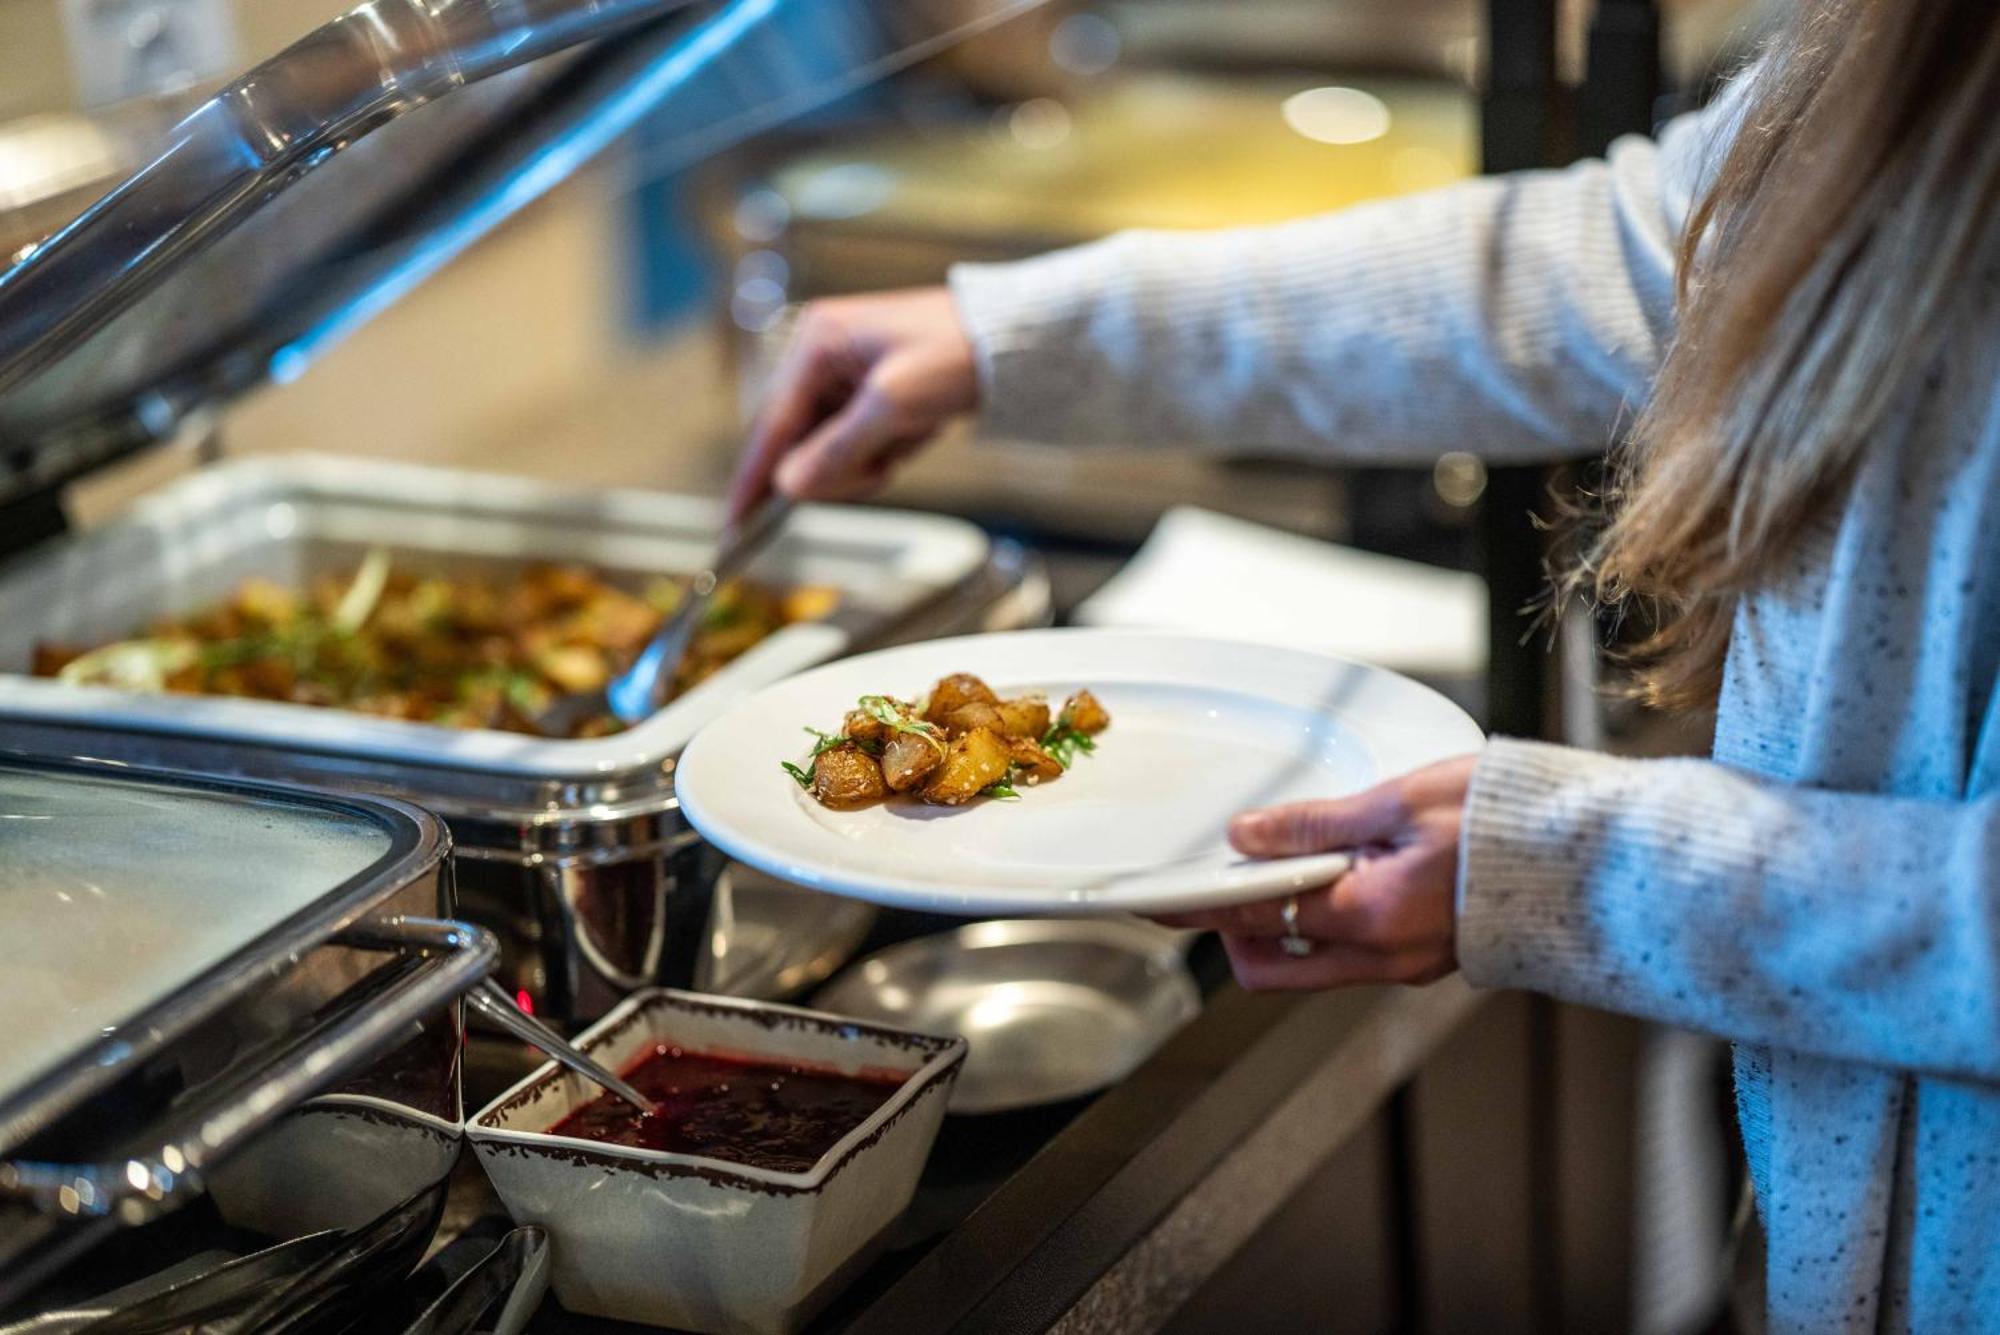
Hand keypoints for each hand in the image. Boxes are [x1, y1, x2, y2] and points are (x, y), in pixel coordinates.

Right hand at [726, 287, 977, 522]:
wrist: (1019, 339)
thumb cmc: (958, 353)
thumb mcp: (895, 405)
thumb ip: (837, 449)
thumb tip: (789, 485)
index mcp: (816, 343)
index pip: (771, 424)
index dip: (754, 478)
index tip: (736, 526)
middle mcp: (822, 357)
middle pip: (799, 443)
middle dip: (839, 466)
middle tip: (880, 467)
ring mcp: (847, 376)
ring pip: (830, 450)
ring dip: (867, 461)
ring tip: (907, 439)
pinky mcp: (872, 395)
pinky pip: (860, 445)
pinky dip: (885, 453)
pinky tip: (915, 434)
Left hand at [1156, 756, 1477, 989]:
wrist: (1592, 856)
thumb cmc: (1507, 820)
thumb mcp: (1399, 802)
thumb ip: (1315, 824)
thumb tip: (1246, 835)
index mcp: (1368, 918)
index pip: (1254, 916)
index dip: (1198, 905)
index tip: (1157, 899)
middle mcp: (1383, 957)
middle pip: (1272, 967)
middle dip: (1233, 931)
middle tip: (1223, 881)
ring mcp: (1407, 965)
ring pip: (1311, 965)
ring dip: (1280, 926)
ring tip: (1282, 868)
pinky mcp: (1429, 957)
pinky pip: (1352, 955)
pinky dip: (1325, 924)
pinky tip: (1335, 877)